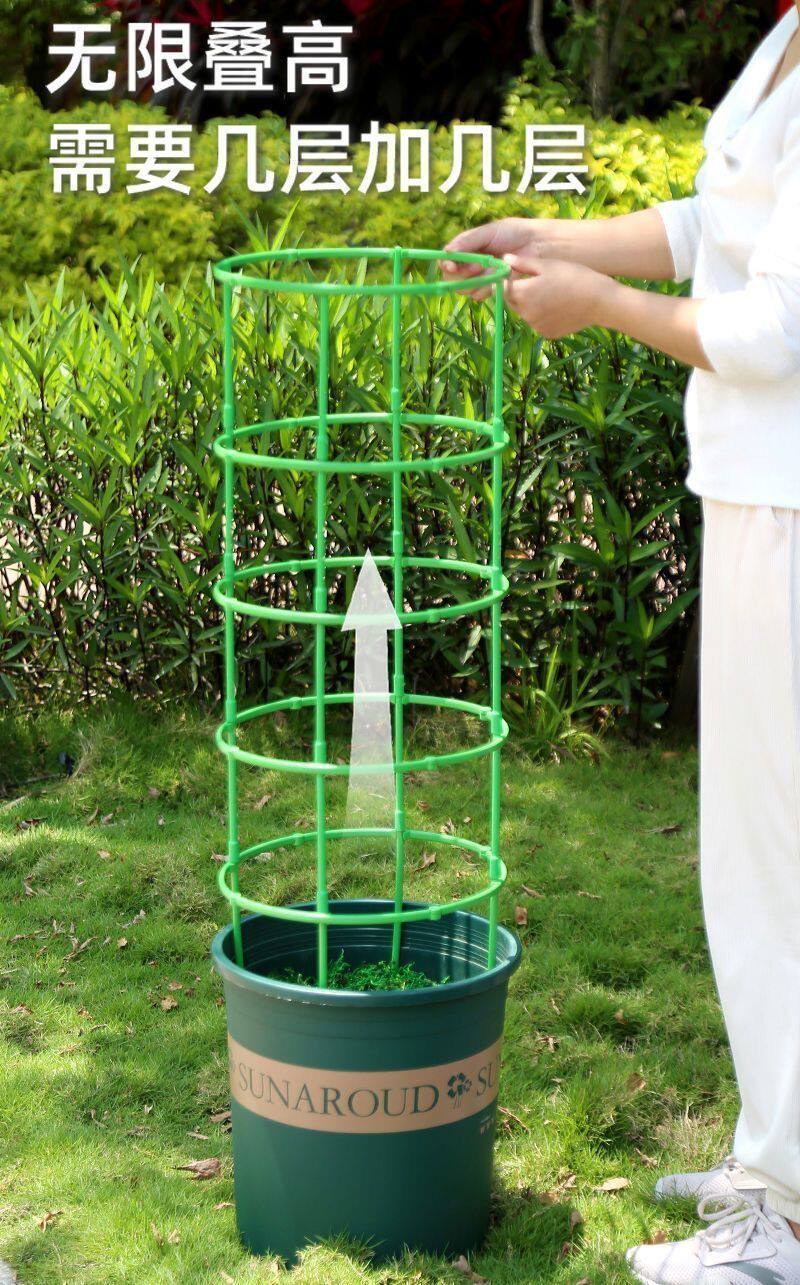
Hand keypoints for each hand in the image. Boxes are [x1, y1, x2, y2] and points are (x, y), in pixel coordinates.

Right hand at [441, 218, 569, 299]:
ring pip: (464, 289)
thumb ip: (468, 241)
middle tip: (479, 266)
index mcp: (467, 249)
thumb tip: (447, 252)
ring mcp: (480, 278)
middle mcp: (470, 265)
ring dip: (476, 281)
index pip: (446, 261)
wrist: (537, 246)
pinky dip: (487, 287)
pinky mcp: (491, 289)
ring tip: (494, 269)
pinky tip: (500, 278)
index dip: (446, 265)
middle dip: (462, 274)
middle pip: (451, 279)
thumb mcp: (489, 232)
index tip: (452, 266)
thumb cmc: (515, 233)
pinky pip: (479, 294)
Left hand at [501, 252, 610, 337]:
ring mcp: (536, 326)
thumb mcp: (547, 265)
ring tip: (551, 294)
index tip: (514, 274)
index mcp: (523, 293)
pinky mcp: (546, 333)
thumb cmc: (573, 276)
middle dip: (518, 293)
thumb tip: (504, 259)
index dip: (505, 280)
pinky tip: (558, 306)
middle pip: (512, 302)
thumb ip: (523, 263)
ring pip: (525, 313)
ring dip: (530, 304)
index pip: (502, 288)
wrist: (598, 301)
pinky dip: (542, 315)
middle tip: (536, 283)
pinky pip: (537, 323)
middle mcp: (526, 313)